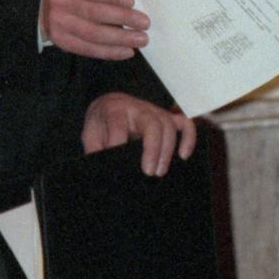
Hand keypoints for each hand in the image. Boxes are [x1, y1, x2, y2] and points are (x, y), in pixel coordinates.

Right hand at [41, 0, 149, 59]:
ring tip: (141, 39)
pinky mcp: (61, 41)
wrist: (46, 3)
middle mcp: (59, 2)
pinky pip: (88, 49)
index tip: (132, 2)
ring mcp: (58, 23)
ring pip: (93, 34)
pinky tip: (127, 51)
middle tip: (145, 23)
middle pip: (94, 13)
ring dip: (120, 39)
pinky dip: (109, 52)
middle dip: (123, 18)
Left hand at [81, 93, 196, 175]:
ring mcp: (154, 111)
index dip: (118, 144)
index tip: (118, 166)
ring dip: (167, 149)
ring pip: (168, 124)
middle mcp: (137, 108)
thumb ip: (95, 150)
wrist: (109, 105)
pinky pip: (184, 123)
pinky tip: (183, 156)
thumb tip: (105, 171)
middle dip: (153, 149)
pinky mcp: (166, 116)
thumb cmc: (101, 124)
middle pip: (151, 124)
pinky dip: (188, 137)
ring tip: (160, 172)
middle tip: (149, 173)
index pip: (119, 126)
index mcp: (114, 110)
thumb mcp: (90, 135)